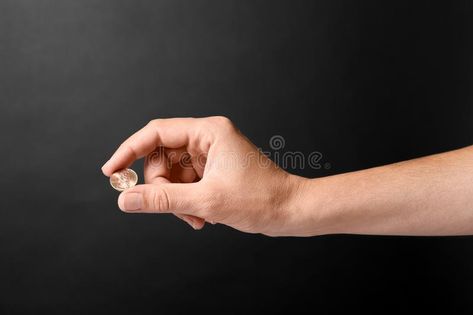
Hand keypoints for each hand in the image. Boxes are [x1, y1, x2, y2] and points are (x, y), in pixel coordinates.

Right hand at [102, 116, 301, 235]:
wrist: (291, 211)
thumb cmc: (260, 200)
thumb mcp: (207, 201)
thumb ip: (163, 200)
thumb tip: (126, 199)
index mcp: (208, 131)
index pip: (156, 133)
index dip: (129, 151)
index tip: (110, 172)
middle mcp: (208, 137)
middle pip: (162, 156)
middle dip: (161, 186)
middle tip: (173, 209)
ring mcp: (210, 154)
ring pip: (172, 173)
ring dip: (176, 198)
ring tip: (195, 217)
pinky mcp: (213, 169)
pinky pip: (185, 182)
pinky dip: (187, 201)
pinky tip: (202, 217)